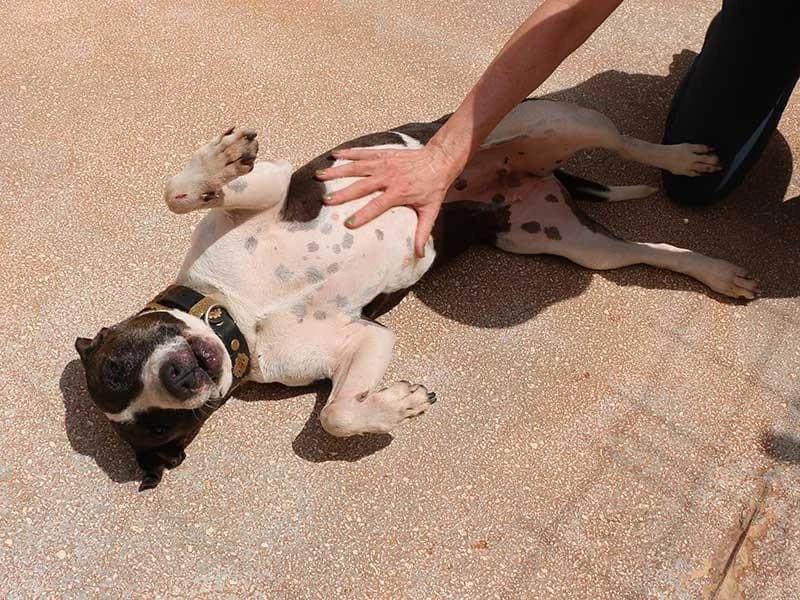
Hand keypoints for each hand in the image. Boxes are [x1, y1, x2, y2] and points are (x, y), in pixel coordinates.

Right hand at [315, 143, 460, 256]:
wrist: (439, 160)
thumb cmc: (434, 187)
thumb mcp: (430, 211)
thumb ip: (422, 232)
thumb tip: (419, 254)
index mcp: (398, 193)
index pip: (377, 206)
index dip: (363, 215)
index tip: (348, 224)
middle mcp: (388, 177)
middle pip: (361, 186)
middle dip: (342, 194)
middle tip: (325, 200)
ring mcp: (384, 164)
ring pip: (357, 167)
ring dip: (337, 171)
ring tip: (320, 175)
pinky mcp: (383, 154)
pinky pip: (363, 153)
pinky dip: (348, 153)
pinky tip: (334, 155)